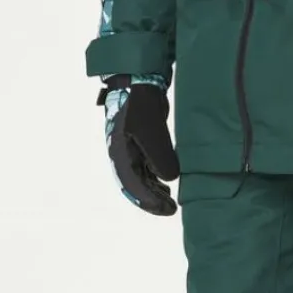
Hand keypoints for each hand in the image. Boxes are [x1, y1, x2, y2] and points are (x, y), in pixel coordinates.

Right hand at [98, 76, 179, 216]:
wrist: (137, 82)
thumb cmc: (140, 105)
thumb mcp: (153, 131)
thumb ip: (161, 157)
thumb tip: (169, 178)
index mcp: (120, 154)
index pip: (133, 185)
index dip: (149, 201)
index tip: (167, 210)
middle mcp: (122, 155)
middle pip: (135, 186)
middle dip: (152, 200)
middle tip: (171, 210)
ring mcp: (129, 150)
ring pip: (140, 178)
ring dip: (154, 191)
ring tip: (170, 201)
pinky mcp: (138, 143)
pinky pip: (144, 168)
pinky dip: (154, 179)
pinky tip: (165, 185)